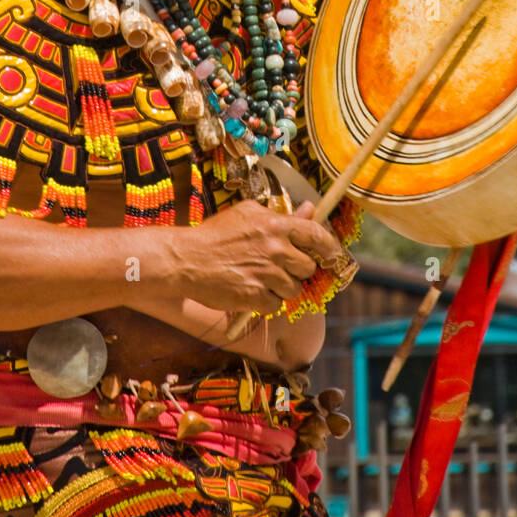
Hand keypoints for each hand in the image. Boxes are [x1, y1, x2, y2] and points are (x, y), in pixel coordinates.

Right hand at [171, 200, 344, 313]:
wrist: (186, 259)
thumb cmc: (215, 235)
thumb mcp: (248, 214)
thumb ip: (281, 215)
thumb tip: (309, 210)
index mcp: (275, 225)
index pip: (316, 235)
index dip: (329, 247)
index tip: (331, 255)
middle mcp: (275, 249)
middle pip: (307, 267)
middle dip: (297, 270)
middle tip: (279, 267)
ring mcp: (266, 274)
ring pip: (293, 289)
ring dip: (280, 288)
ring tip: (259, 278)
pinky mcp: (255, 297)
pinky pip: (275, 305)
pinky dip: (265, 302)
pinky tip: (249, 290)